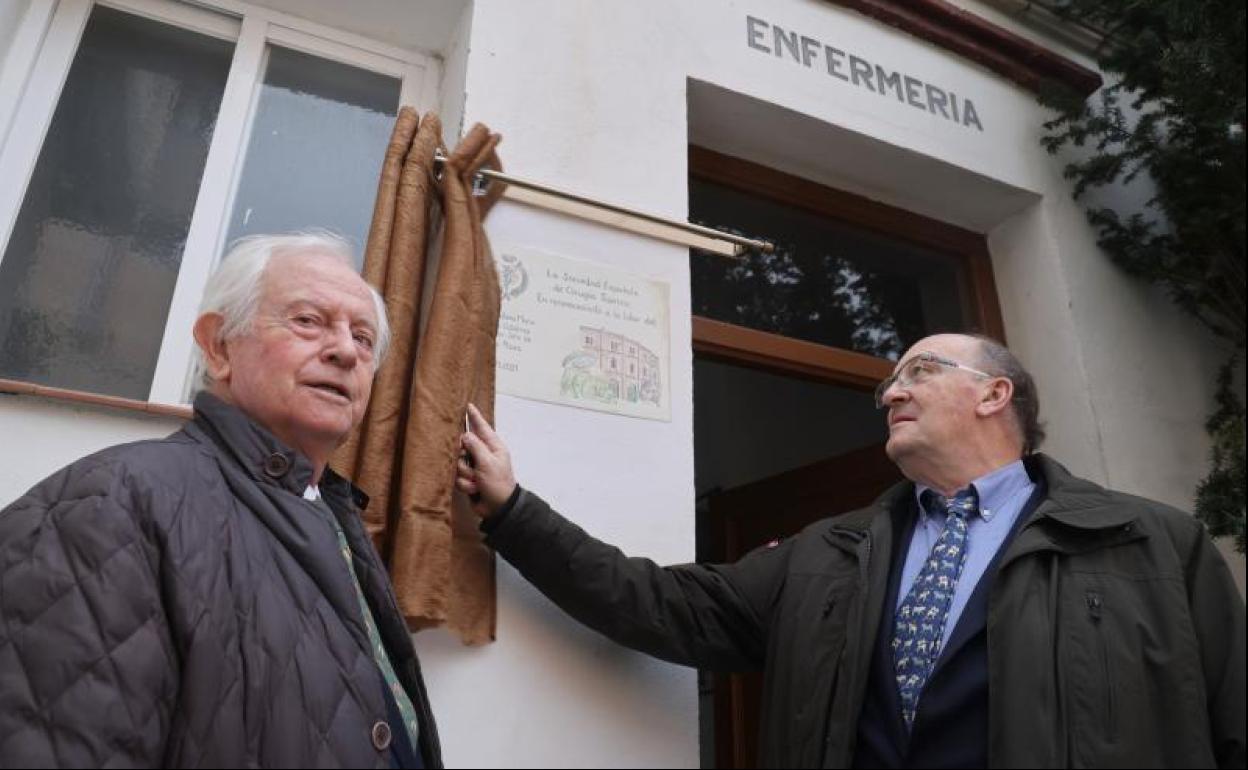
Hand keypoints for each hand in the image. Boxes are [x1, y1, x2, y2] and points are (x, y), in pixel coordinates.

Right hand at [457, 403, 516, 518]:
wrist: (498, 508)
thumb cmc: (498, 483)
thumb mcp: (488, 463)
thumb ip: (475, 447)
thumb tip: (464, 435)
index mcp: (493, 447)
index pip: (482, 428)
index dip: (474, 417)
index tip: (468, 405)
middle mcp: (483, 454)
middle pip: (463, 447)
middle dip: (465, 460)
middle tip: (473, 467)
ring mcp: (475, 467)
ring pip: (458, 463)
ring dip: (467, 475)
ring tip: (478, 482)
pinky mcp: (468, 478)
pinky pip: (458, 477)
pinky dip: (466, 485)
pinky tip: (475, 489)